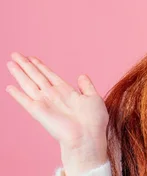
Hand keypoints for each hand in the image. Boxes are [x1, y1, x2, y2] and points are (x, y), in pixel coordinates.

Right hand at [6, 52, 108, 171]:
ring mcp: (45, 103)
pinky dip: (17, 94)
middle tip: (15, 54)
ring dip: (19, 73)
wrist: (89, 136)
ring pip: (29, 84)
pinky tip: (9, 87)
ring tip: (10, 62)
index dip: (40, 65)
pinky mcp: (39, 112)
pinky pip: (26, 101)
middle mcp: (53, 95)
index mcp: (65, 90)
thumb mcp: (93, 97)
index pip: (49, 74)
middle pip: (36, 76)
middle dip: (25, 65)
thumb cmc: (93, 120)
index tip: (31, 57)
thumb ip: (86, 86)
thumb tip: (82, 75)